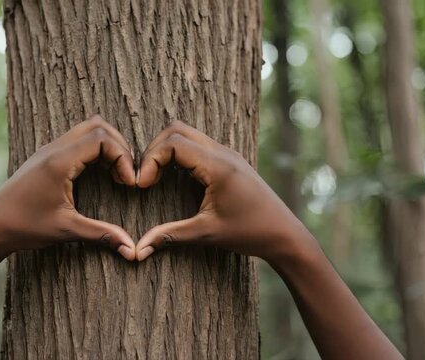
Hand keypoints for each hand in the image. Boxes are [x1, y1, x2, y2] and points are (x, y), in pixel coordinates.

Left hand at [0, 115, 136, 259]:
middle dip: (119, 147)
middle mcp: (53, 149)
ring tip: (115, 174)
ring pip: (86, 130)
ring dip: (106, 147)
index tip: (130, 183)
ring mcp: (47, 150)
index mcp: (59, 161)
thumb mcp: (66, 231)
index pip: (102, 139)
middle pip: (97, 126)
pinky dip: (93, 150)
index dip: (123, 157)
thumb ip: (101, 234)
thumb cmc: (24, 227)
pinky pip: (76, 140)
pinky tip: (98, 174)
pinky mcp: (45, 157)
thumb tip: (131, 250)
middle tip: (126, 176)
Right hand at [135, 121, 311, 261]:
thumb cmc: (250, 233)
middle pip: (176, 130)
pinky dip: (179, 154)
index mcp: (218, 166)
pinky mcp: (229, 160)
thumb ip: (170, 236)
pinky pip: (197, 144)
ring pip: (186, 133)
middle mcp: (223, 152)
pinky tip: (172, 178)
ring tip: (155, 177)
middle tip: (145, 179)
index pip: (173, 143)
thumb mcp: (206, 234)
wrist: (284, 234)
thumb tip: (139, 250)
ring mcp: (227, 153)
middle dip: (154, 151)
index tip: (142, 186)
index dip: (151, 160)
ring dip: (166, 150)